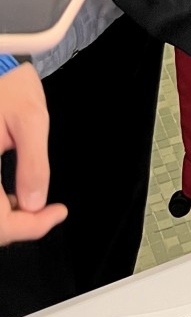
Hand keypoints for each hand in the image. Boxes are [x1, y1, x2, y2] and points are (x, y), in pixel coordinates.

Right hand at [0, 63, 66, 245]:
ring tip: (34, 205)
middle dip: (19, 226)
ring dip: (7, 220)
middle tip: (49, 213)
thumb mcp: (31, 120)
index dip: (28, 227)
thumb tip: (35, 204)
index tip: (57, 213)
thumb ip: (34, 162)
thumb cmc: (11, 90)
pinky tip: (15, 197)